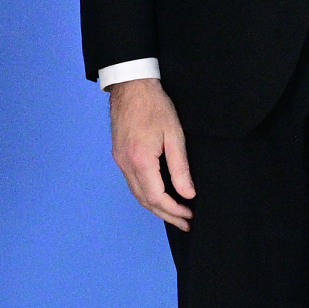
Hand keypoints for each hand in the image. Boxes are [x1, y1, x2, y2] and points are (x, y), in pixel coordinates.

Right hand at [108, 78, 195, 229]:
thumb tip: (187, 194)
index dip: (174, 210)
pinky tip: (159, 195)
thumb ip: (180, 168)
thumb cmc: (154, 105)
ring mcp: (119, 160)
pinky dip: (146, 194)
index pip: (156, 197)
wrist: (131, 85)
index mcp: (141, 160)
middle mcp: (126, 164)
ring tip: (174, 213)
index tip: (189, 215)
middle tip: (184, 222)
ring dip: (155, 206)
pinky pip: (132, 182)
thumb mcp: (174, 135)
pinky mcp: (119, 155)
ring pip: (137, 193)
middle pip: (145, 201)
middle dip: (166, 214)